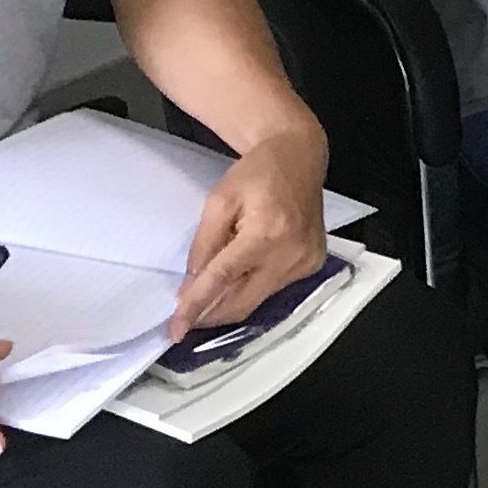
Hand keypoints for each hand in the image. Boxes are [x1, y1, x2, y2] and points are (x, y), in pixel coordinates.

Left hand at [174, 131, 328, 338]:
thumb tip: (189, 288)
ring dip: (229, 301)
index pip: (223, 279)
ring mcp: (306, 262)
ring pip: (257, 300)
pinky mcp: (313, 264)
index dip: (195, 306)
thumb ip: (203, 246)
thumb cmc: (257, 173)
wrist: (300, 156)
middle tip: (185, 317)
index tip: (175, 331)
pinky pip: (273, 290)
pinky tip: (243, 272)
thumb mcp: (218, 202)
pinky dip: (250, 289)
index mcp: (267, 232)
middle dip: (210, 314)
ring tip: (214, 286)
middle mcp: (291, 253)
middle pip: (242, 302)